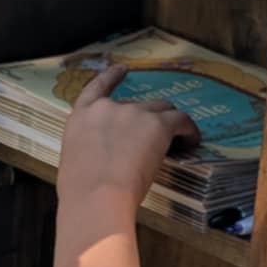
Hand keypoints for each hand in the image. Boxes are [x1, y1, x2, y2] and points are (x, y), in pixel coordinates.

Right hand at [57, 63, 199, 211]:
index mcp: (81, 116)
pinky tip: (192, 141)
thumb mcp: (74, 160)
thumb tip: (103, 159)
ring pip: (162, 110)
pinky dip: (188, 130)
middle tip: (154, 138)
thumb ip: (90, 148)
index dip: (112, 77)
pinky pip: (181, 120)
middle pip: (137, 104)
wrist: (96, 196)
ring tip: (178, 140)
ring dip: (168, 123)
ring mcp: (134, 113)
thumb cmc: (79, 190)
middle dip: (147, 119)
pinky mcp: (157, 124)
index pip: (97, 88)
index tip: (123, 69)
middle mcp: (108, 108)